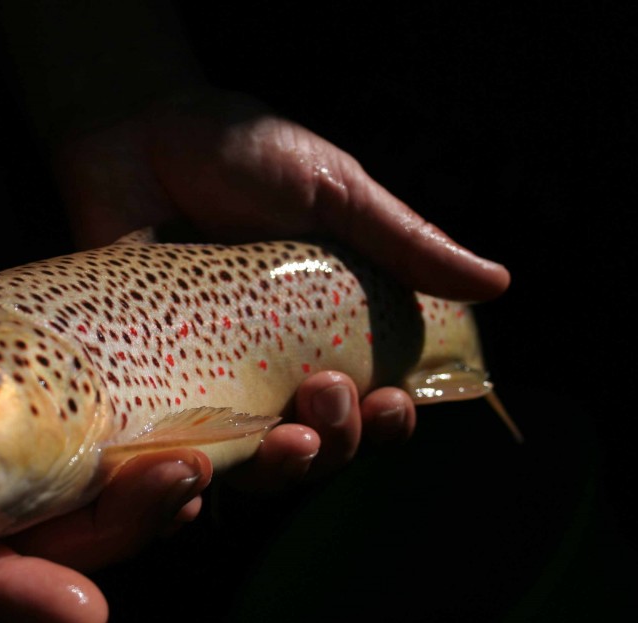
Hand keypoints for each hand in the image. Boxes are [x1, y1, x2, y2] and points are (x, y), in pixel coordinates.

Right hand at [0, 99, 211, 622]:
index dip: (3, 588)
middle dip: (106, 538)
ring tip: (202, 473)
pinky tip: (192, 445)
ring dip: (136, 503)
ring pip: (68, 505)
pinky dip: (136, 459)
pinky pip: (87, 450)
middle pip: (26, 542)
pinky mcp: (28, 395)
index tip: (83, 613)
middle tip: (182, 493)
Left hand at [52, 87, 510, 490]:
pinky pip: (171, 445)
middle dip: (339, 440)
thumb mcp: (333, 191)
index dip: (388, 420)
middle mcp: (271, 363)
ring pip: (253, 459)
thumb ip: (402, 241)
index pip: (369, 401)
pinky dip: (190, 473)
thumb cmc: (241, 152)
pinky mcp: (149, 376)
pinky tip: (200, 477)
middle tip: (328, 392)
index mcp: (326, 328)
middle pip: (319, 442)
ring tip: (287, 440)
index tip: (392, 402)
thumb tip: (499, 284)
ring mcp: (207, 375)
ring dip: (282, 467)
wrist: (138, 131)